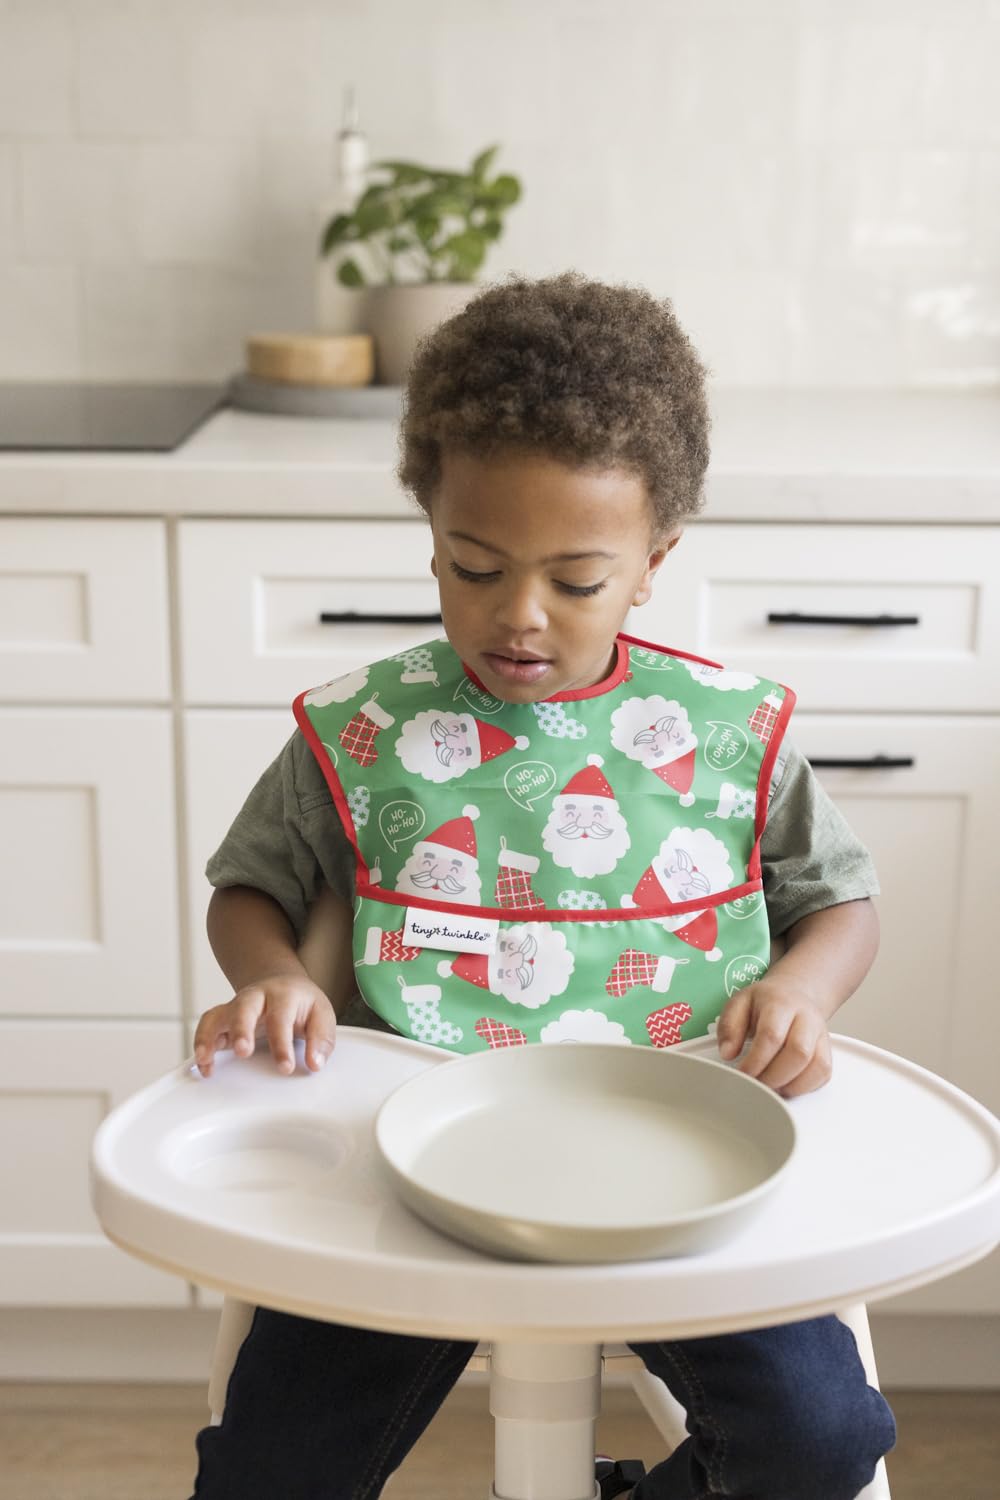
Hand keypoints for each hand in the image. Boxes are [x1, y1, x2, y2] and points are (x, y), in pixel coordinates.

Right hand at [193, 974, 336, 1078]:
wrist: (283, 985)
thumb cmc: (302, 1003)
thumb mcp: (321, 1015)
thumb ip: (321, 1039)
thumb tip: (314, 1062)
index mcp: (283, 995)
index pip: (281, 1018)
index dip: (282, 1044)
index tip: (285, 1067)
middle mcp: (255, 997)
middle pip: (244, 1008)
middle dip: (241, 1030)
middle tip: (244, 1052)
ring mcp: (236, 1007)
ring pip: (217, 1016)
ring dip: (208, 1036)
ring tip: (206, 1060)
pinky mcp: (224, 1019)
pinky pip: (206, 1027)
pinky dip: (201, 1045)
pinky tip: (205, 1065)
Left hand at [715, 976, 831, 1097]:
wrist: (793, 994)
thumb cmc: (765, 1002)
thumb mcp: (739, 1003)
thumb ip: (729, 1026)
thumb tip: (727, 1053)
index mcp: (781, 1004)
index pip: (772, 1035)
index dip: (756, 1060)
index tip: (742, 1073)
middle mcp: (806, 1018)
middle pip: (799, 1052)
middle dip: (774, 1076)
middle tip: (755, 1083)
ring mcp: (821, 1035)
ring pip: (816, 1066)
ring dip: (790, 1085)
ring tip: (769, 1086)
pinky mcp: (827, 1051)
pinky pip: (823, 1075)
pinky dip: (803, 1087)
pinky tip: (785, 1085)